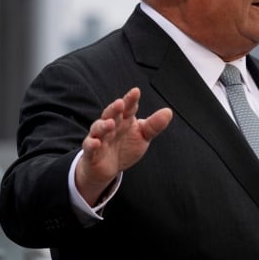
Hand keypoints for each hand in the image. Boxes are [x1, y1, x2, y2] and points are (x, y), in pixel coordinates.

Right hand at [75, 87, 172, 204]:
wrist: (109, 167)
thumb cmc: (125, 147)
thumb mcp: (143, 136)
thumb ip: (154, 125)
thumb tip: (168, 112)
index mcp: (124, 119)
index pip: (128, 107)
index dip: (131, 100)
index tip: (136, 92)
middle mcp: (111, 125)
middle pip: (111, 114)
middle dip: (115, 109)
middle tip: (120, 103)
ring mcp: (100, 137)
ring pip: (99, 128)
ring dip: (103, 125)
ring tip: (110, 123)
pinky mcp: (91, 152)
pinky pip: (89, 146)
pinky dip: (91, 144)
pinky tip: (95, 142)